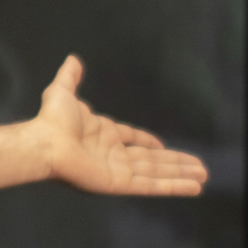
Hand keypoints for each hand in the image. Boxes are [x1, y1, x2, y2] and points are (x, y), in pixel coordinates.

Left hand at [36, 56, 207, 195]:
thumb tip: (72, 59)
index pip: (132, 140)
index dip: (147, 142)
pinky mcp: (120, 184)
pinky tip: (192, 187)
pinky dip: (173, 187)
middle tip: (198, 166)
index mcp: (103, 135)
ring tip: (203, 175)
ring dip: (181, 174)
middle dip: (175, 163)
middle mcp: (112, 155)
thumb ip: (70, 77)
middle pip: (151, 160)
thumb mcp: (63, 91)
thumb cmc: (50, 121)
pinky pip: (151, 186)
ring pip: (156, 173)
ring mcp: (117, 171)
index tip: (162, 144)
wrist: (45, 142)